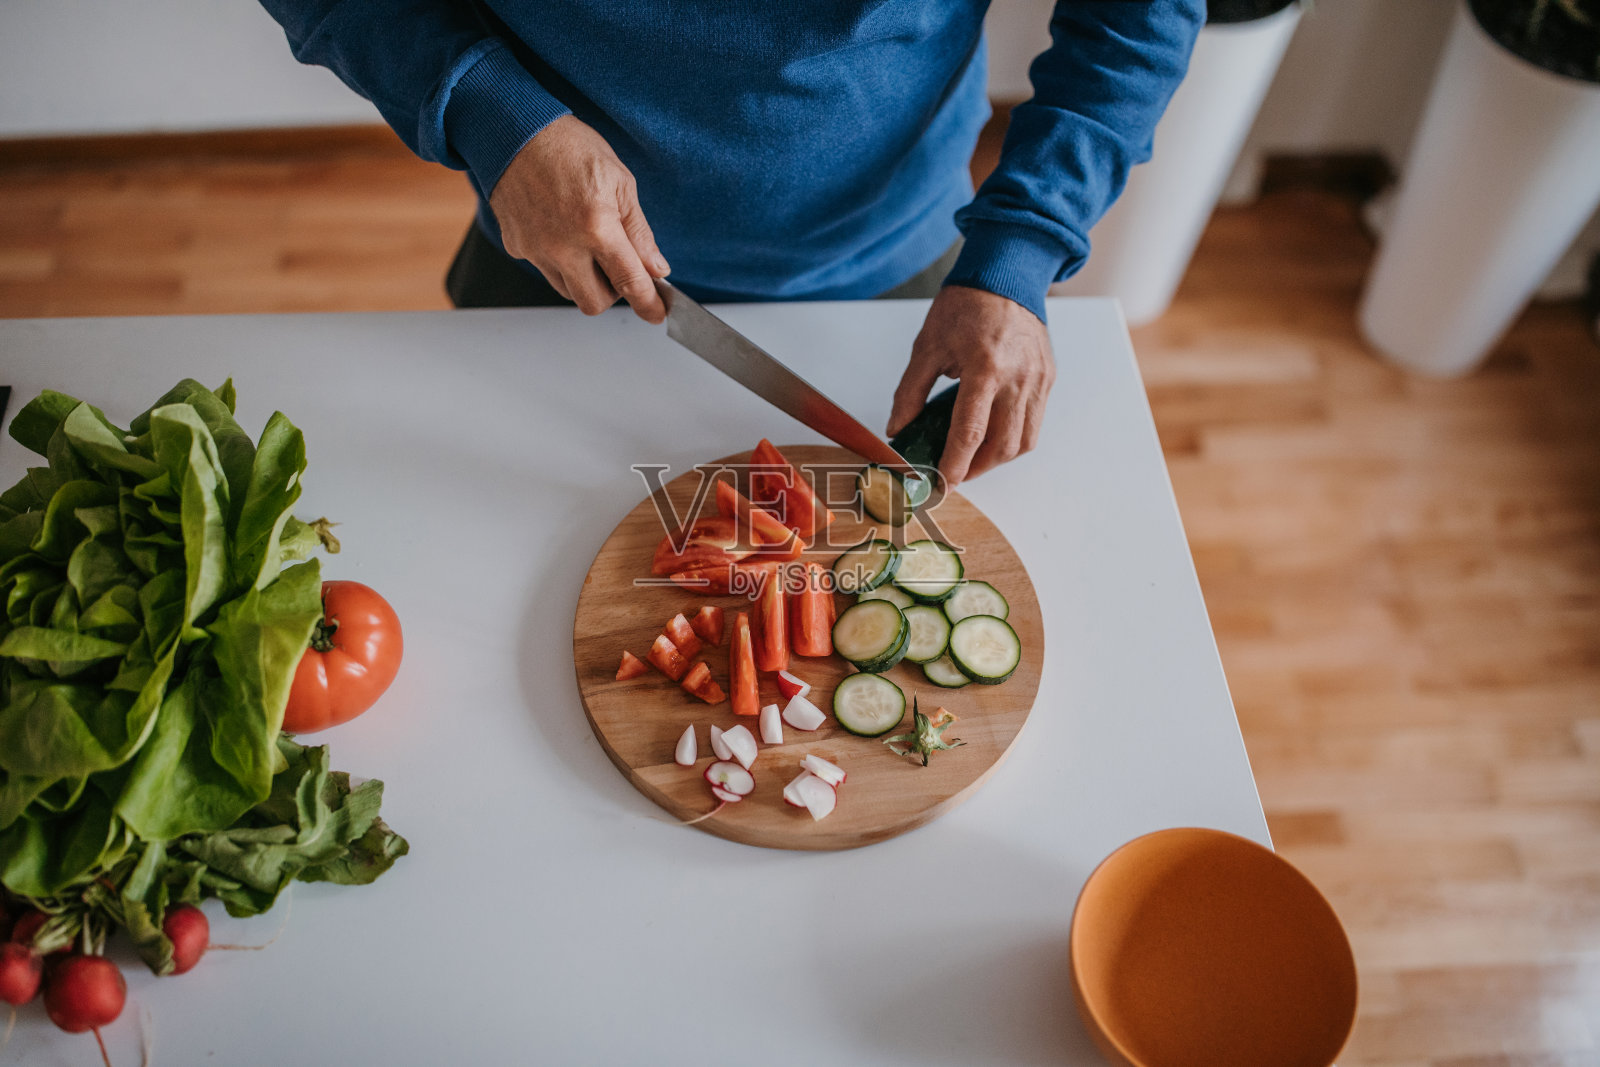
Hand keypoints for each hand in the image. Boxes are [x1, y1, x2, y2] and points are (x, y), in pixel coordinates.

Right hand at [489, 115, 670, 321]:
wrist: (515, 130)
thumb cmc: (570, 147)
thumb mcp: (620, 182)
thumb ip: (639, 232)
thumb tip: (655, 268)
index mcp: (596, 227)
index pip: (629, 283)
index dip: (648, 304)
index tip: (656, 314)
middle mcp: (563, 246)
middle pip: (594, 303)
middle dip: (613, 294)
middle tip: (619, 269)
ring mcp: (535, 249)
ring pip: (568, 291)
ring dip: (585, 281)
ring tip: (589, 245)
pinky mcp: (517, 246)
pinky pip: (545, 270)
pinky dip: (561, 263)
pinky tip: (562, 232)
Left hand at [887, 285, 1054, 485]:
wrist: (1006, 277)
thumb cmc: (966, 306)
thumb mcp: (928, 346)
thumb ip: (911, 391)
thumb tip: (898, 428)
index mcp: (985, 367)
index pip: (971, 431)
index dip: (956, 463)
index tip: (943, 483)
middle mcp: (1018, 377)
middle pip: (1002, 445)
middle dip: (976, 468)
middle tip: (954, 474)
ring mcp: (1038, 380)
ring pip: (1024, 441)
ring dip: (997, 459)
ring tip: (973, 460)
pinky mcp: (1048, 379)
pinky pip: (1034, 422)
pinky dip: (1014, 438)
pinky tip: (993, 436)